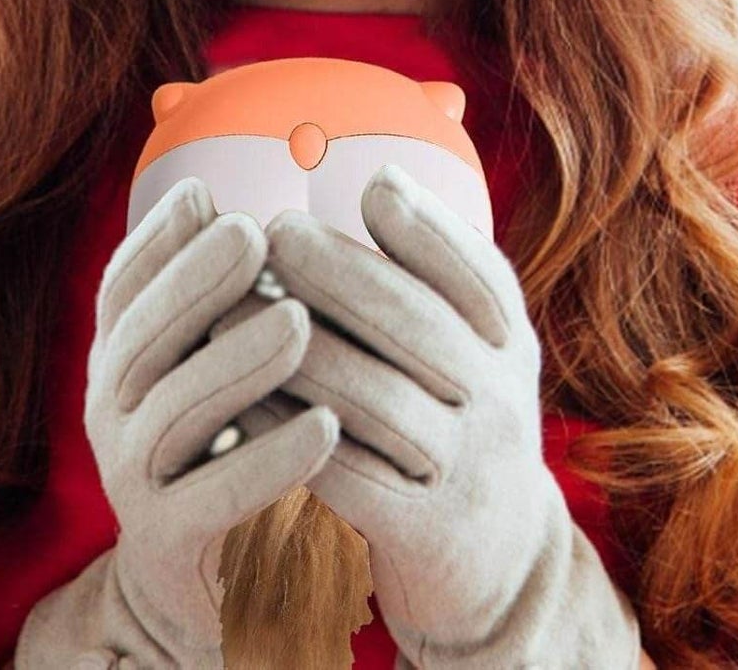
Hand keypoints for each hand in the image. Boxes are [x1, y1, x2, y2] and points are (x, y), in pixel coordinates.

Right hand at [16, 175, 340, 667]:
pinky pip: (215, 499)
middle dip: (196, 283)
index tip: (206, 195)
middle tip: (255, 235)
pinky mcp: (170, 544)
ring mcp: (133, 480)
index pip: (122, 290)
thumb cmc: (226, 437)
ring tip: (298, 323)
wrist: (210, 578)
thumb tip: (214, 193)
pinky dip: (268, 461)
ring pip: (176, 412)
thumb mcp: (208, 358)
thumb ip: (211, 292)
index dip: (157, 242)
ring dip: (237, 362)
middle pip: (142, 339)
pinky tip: (325, 426)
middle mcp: (112, 412)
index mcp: (122, 358)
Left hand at [244, 163, 641, 666]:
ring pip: (378, 399)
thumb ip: (434, 276)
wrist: (498, 559)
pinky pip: (351, 478)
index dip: (426, 226)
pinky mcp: (427, 534)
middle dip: (341, 271)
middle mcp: (501, 399)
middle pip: (419, 325)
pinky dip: (291, 437)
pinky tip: (239, 405)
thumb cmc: (457, 418)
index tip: (369, 182)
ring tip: (230, 312)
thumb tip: (379, 178)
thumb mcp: (471, 346)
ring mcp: (468, 470)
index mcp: (507, 342)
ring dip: (298, 350)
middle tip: (272, 233)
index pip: (478, 273)